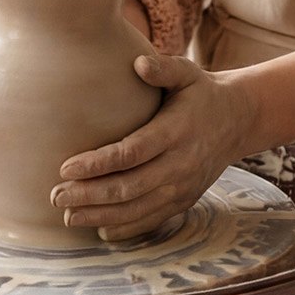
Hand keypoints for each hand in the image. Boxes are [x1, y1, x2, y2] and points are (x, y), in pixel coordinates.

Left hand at [50, 54, 256, 241]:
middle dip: (89, 195)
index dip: (98, 164)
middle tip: (56, 196)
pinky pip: (153, 220)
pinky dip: (126, 229)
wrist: (238, 120)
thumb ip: (163, 68)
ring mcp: (183, 187)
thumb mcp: (188, 73)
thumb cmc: (201, 93)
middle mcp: (180, 164)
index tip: (65, 167)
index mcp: (175, 132)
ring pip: (138, 209)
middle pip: (129, 187)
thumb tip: (137, 64)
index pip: (131, 153)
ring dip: (101, 216)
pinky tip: (100, 230)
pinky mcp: (184, 200)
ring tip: (69, 216)